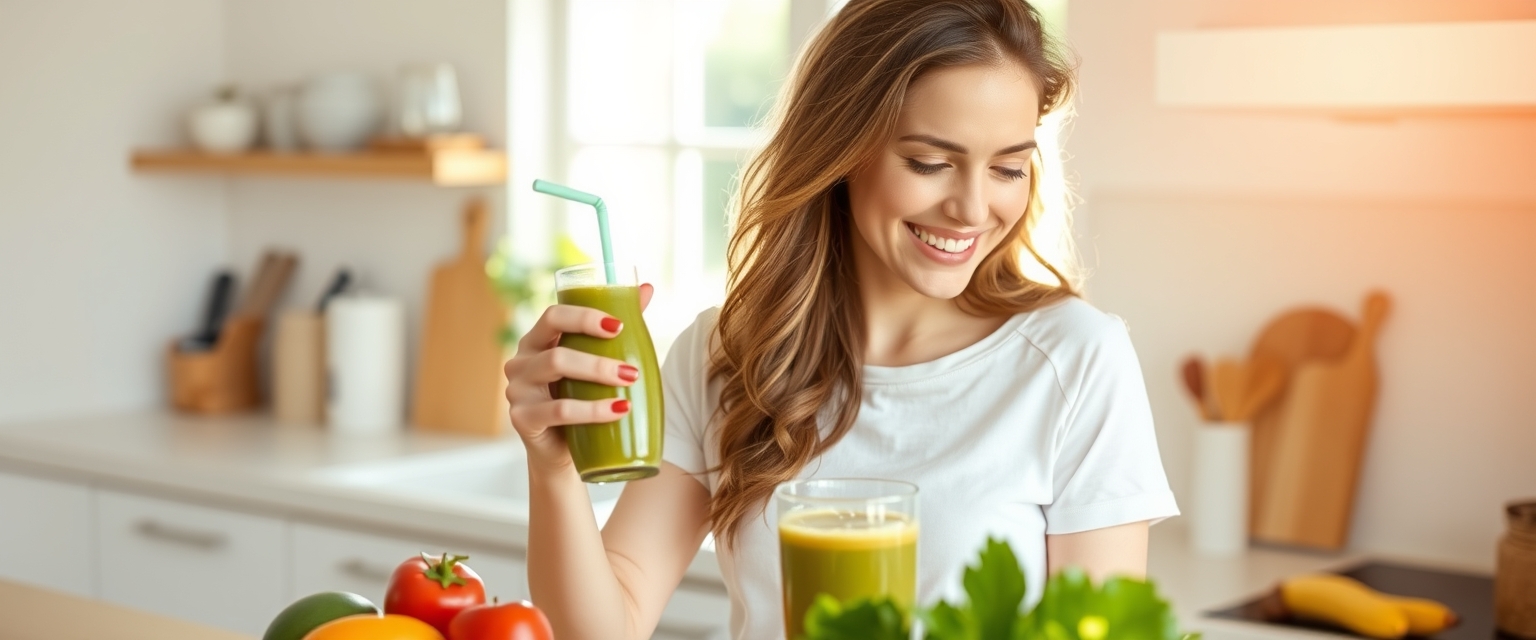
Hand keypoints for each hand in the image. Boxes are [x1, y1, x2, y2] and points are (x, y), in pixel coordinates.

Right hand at [503, 284, 653, 473]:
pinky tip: (619, 410)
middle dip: (599, 359)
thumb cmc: (579, 400)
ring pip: (556, 372)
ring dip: (597, 378)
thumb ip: (616, 327)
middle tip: (632, 370)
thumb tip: (647, 288)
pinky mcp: (521, 419)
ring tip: (629, 386)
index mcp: (537, 341)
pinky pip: (559, 411)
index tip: (619, 326)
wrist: (562, 452)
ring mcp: (517, 390)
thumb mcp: (595, 362)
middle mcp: (521, 361)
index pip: (553, 316)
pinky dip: (592, 410)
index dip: (585, 316)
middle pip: (557, 349)